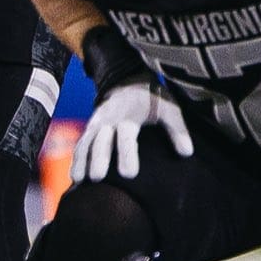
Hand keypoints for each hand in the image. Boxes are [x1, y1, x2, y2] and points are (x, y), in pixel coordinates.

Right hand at [72, 81, 192, 182]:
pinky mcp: (90, 129)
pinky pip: (80, 144)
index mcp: (128, 114)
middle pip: (101, 140)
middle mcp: (108, 119)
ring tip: (78, 180)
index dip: (127, 154)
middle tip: (97, 178)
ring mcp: (96, 124)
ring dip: (81, 160)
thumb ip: (177, 129)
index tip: (129, 175)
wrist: (128, 79)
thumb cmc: (151, 98)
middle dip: (98, 158)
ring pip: (86, 142)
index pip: (126, 136)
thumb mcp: (168, 107)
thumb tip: (187, 152)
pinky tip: (74, 177)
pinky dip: (76, 158)